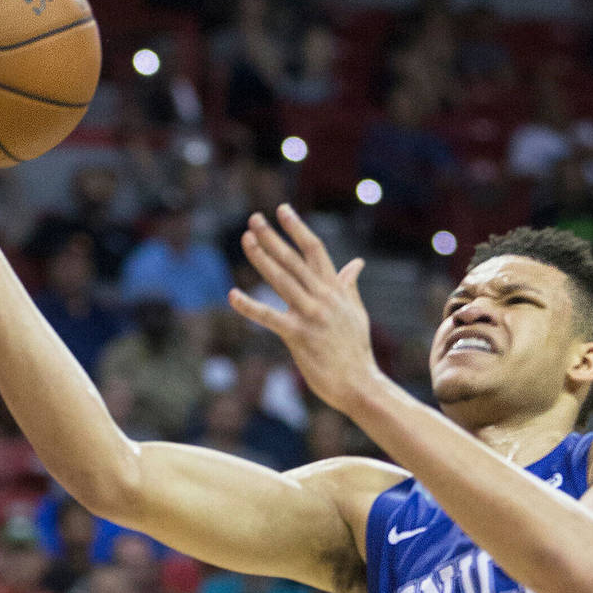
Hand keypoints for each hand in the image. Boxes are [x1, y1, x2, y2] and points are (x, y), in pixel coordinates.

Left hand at [229, 204, 377, 413]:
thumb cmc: (356, 349)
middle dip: (273, 236)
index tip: (282, 210)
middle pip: (294, 259)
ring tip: (246, 239)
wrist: (360, 383)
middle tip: (254, 218)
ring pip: (282, 279)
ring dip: (262, 258)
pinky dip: (249, 306)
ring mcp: (311, 315)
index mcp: (336, 289)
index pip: (315, 250)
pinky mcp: (298, 335)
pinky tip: (232, 294)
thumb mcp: (357, 312)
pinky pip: (269, 317)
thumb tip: (357, 263)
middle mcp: (323, 297)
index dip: (298, 228)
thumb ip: (350, 285)